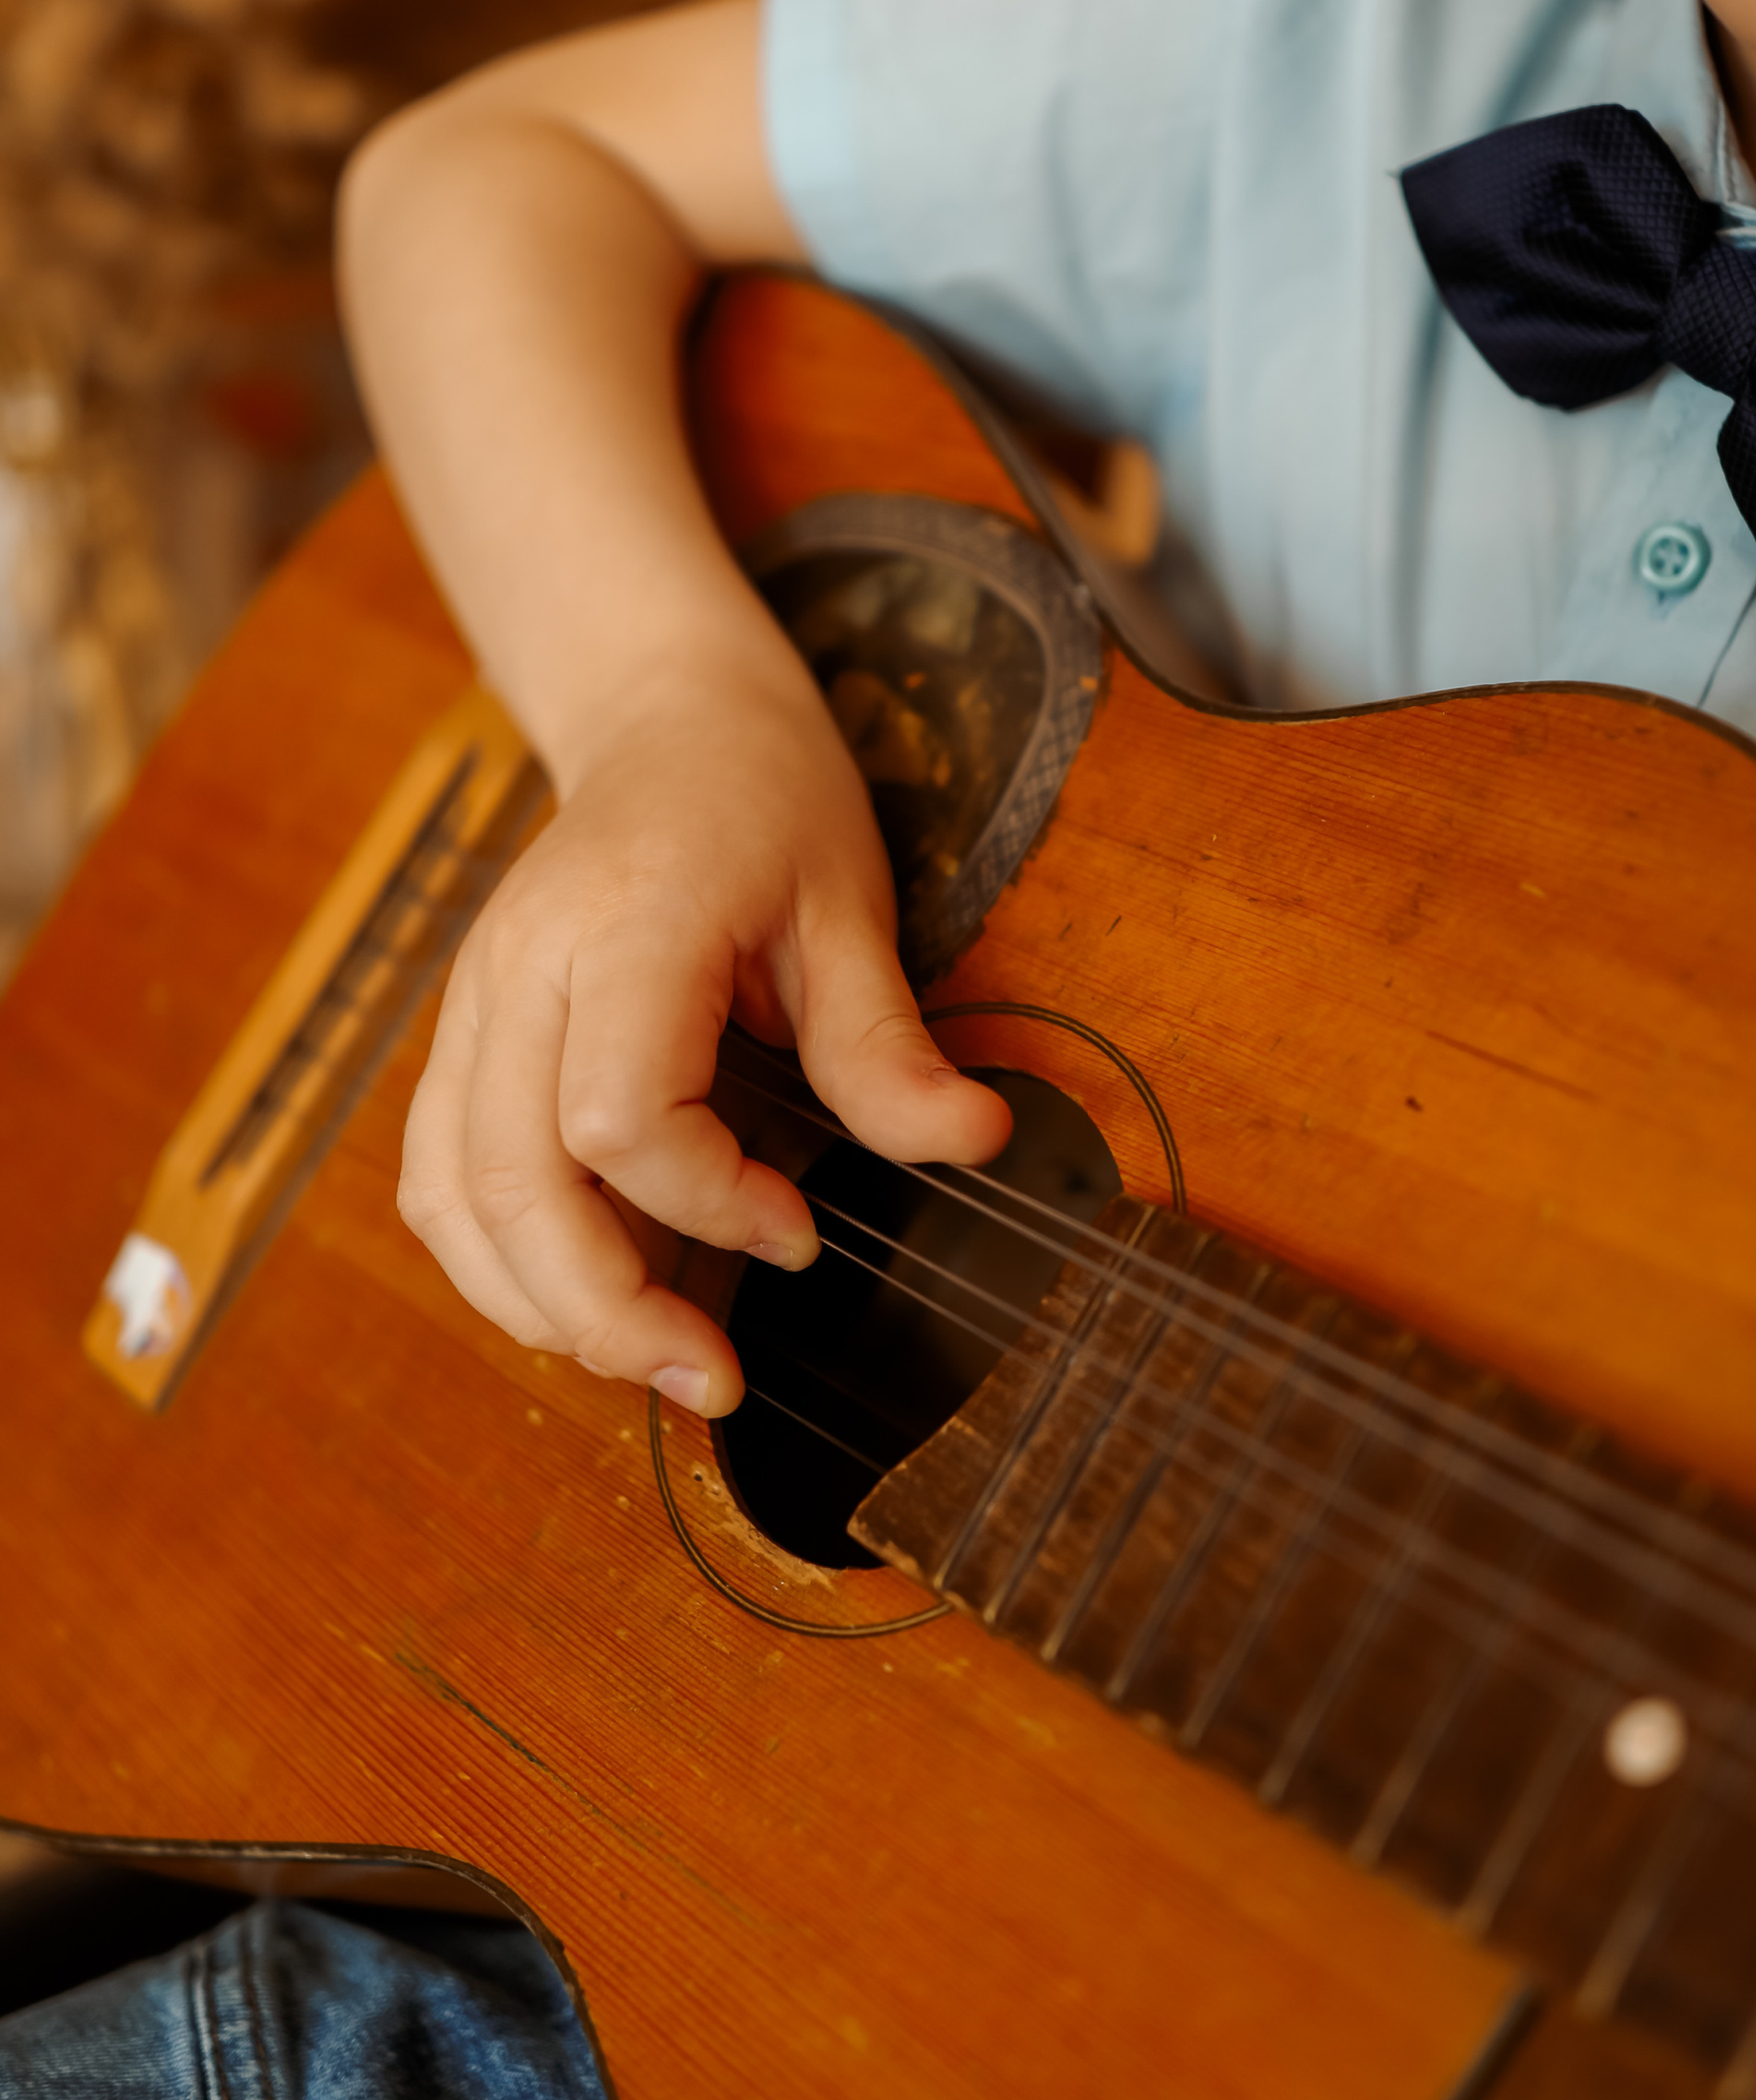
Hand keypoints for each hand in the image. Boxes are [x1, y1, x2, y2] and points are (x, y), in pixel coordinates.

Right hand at [397, 633, 1010, 1410]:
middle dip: (605, 1309)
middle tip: (711, 1376)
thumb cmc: (764, 802)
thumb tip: (973, 1143)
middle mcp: (520, 968)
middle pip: (509, 1183)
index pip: (618, 1115)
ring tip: (654, 1355)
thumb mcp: (852, 905)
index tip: (800, 1228)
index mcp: (626, 924)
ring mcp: (471, 1005)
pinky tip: (590, 1298)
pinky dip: (499, 1263)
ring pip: (452, 1199)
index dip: (709, 1203)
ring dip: (542, 1305)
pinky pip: (438, 1180)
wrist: (666, 722)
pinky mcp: (458, 1040)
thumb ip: (887, 1043)